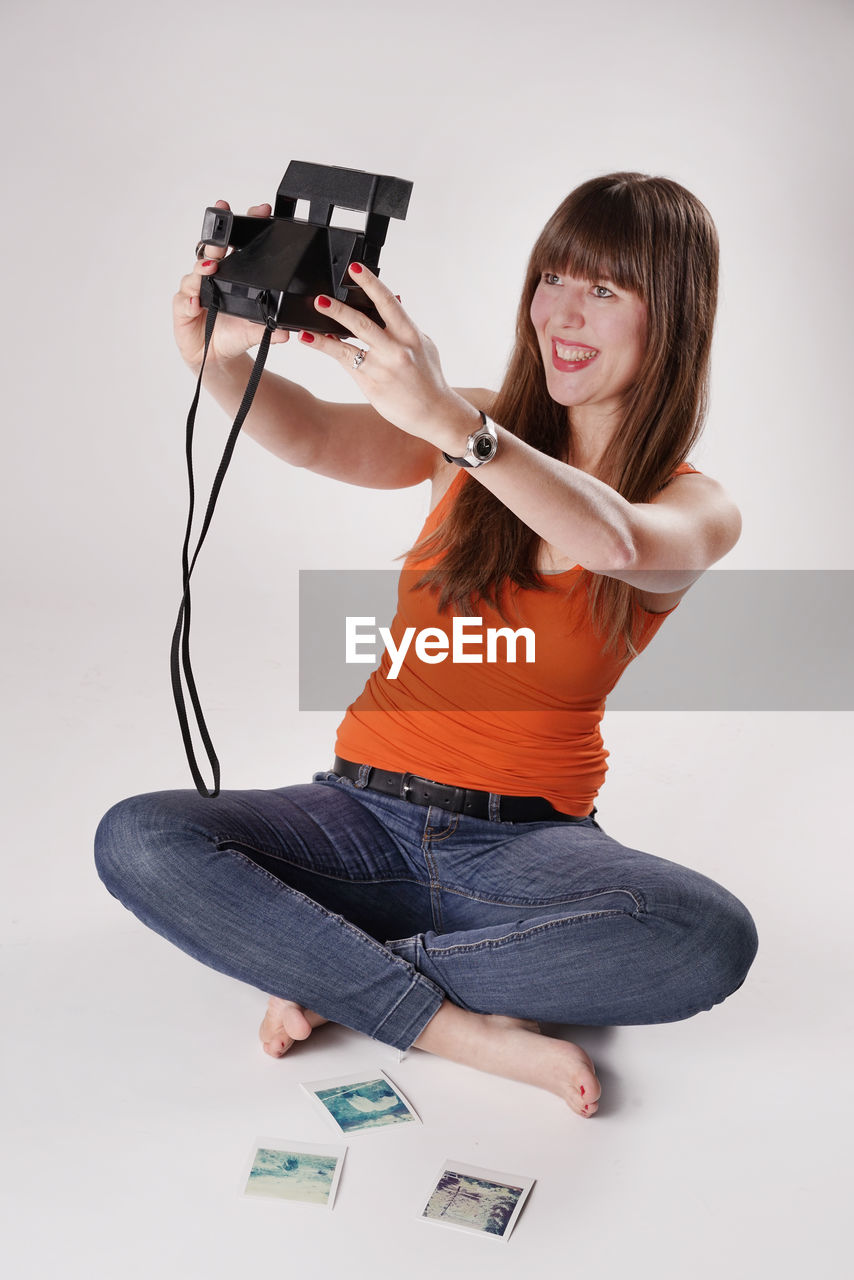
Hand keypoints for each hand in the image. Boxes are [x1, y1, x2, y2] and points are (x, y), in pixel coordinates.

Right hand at [172, 200, 290, 372]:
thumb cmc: (233, 335)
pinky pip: (184, 300)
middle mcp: (211, 277)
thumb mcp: (255, 332)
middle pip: (213, 249)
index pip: (238, 245)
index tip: (261, 211)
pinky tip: (195, 302)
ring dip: (202, 268)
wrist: (216, 358)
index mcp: (231, 275)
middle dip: (218, 232)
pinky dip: (189, 300)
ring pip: (195, 273)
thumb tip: (288, 331)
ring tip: (211, 268)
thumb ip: (269, 329)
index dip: (246, 226)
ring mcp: (195, 290)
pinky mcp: (182, 307)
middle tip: (224, 216)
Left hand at [298, 263, 477, 451]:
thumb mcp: (425, 346)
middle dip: (340, 309)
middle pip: (363, 323)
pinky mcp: (371, 385)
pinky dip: (330, 351)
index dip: (370, 284)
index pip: (388, 303)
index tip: (355, 269)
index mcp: (411, 335)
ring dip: (325, 335)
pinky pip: (346, 364)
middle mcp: (396, 350)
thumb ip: (406, 326)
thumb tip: (394, 302)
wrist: (434, 413)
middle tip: (320, 298)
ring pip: (348, 347)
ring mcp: (382, 368)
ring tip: (307, 325)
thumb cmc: (429, 379)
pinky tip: (314, 342)